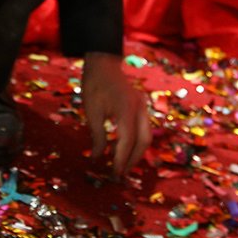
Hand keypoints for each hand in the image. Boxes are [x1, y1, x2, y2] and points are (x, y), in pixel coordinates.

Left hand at [81, 53, 150, 176]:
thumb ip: (97, 136)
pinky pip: (143, 128)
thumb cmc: (94, 85)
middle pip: (143, 141)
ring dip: (136, 152)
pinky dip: (136, 142)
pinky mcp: (140, 106)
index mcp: (127, 110)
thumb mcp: (91, 111)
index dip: (121, 160)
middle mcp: (139, 109)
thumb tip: (97, 158)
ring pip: (146, 136)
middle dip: (133, 160)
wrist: (103, 63)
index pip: (127, 142)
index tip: (115, 174)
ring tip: (123, 165)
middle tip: (120, 174)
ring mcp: (142, 106)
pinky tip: (125, 150)